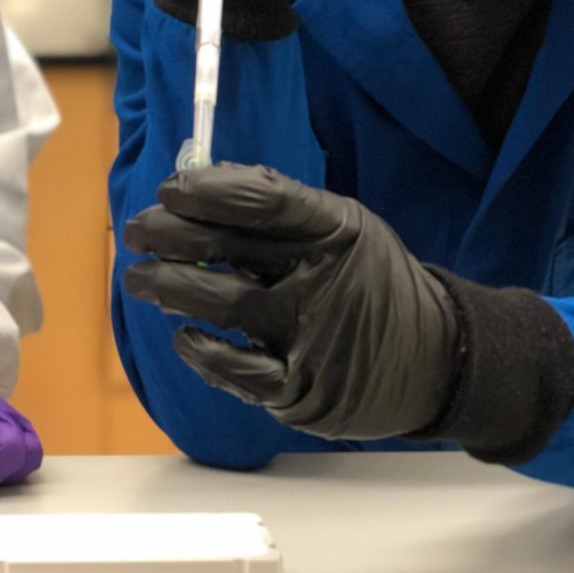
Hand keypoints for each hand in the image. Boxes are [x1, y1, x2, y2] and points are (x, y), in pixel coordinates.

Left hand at [122, 163, 459, 440]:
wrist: (437, 359)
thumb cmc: (369, 282)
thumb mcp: (344, 229)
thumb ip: (281, 210)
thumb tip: (197, 184)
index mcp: (335, 229)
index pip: (259, 199)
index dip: (203, 191)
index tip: (167, 191)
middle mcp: (323, 278)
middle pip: (227, 247)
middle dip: (167, 235)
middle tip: (136, 232)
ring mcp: (310, 335)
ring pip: (221, 304)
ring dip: (166, 287)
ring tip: (137, 279)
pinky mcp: (300, 387)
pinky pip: (234, 369)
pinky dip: (200, 350)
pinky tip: (183, 335)